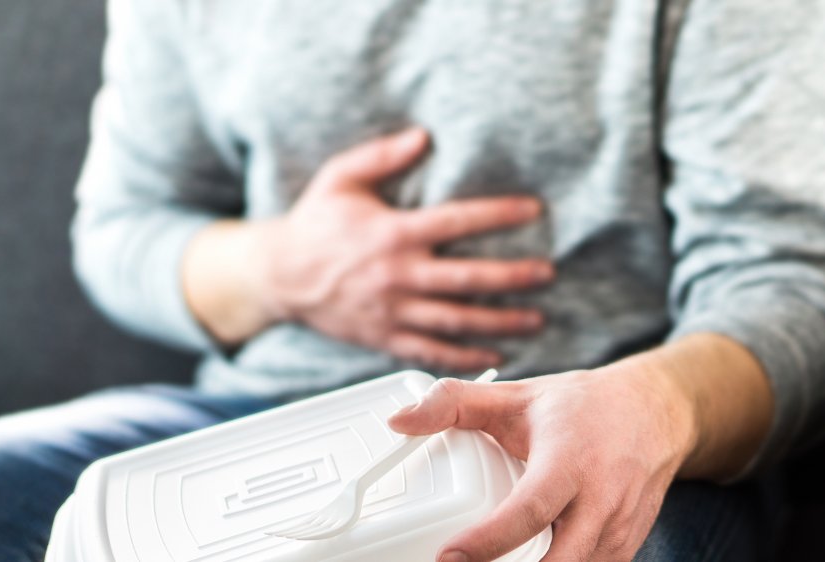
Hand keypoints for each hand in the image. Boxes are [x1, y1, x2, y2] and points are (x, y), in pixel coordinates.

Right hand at [248, 128, 552, 370]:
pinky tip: (496, 355)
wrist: (278, 276)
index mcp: (392, 234)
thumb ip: (381, 156)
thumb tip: (422, 136)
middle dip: (513, 278)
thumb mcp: (340, 178)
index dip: (499, 215)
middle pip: (467, 279)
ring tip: (537, 321)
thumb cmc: (314, 224)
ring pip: (456, 322)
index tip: (533, 211)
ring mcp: (392, 311)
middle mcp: (397, 276)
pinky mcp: (385, 338)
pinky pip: (432, 352)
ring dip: (501, 323)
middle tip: (547, 274)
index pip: (457, 222)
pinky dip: (465, 357)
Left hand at [387, 357, 699, 561]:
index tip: (449, 557)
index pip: (529, 510)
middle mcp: (600, 499)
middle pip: (561, 561)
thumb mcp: (516, 397)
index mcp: (568, 460)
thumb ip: (453, 403)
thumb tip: (399, 420)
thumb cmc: (582, 406)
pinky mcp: (626, 547)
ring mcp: (618, 528)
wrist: (655, 411)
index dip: (488, 540)